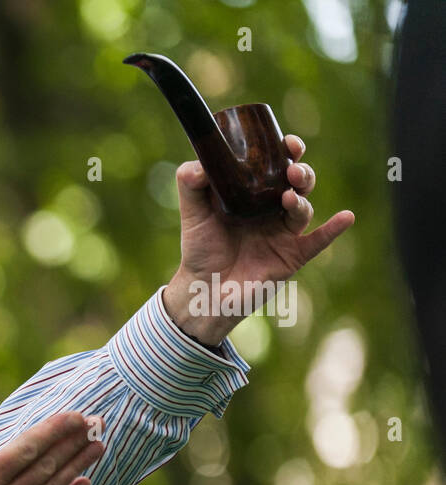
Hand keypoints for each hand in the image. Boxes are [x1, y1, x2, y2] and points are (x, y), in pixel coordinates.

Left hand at [161, 134, 354, 344]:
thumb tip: (200, 162)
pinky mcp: (290, 256)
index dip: (285, 151)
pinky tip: (346, 217)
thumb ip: (190, 183)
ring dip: (301, 200)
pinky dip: (332, 230)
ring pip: (303, 209)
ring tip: (289, 197)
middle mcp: (272, 210)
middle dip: (301, 172)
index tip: (287, 143)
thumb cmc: (200, 250)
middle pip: (297, 183)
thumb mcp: (192, 213)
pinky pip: (317, 242)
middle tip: (292, 169)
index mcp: (253, 193)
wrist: (203, 290)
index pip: (275, 165)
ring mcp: (283, 233)